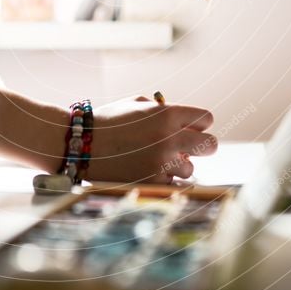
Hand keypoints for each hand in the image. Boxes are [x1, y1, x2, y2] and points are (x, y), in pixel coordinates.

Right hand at [88, 95, 216, 182]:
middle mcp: (169, 139)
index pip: (206, 119)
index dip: (199, 123)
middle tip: (190, 147)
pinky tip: (147, 171)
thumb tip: (187, 123)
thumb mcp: (136, 104)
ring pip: (190, 168)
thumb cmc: (109, 121)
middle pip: (210, 145)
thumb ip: (164, 111)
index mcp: (167, 114)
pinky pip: (172, 184)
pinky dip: (164, 179)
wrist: (80, 145)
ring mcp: (162, 165)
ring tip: (156, 160)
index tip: (192, 127)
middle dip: (202, 145)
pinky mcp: (153, 185)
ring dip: (178, 165)